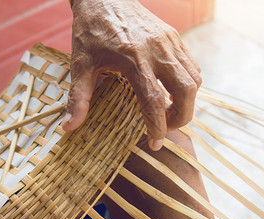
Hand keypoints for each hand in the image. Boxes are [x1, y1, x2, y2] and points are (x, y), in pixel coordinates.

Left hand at [63, 0, 201, 150]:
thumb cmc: (90, 31)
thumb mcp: (80, 64)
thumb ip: (78, 97)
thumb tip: (68, 128)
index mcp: (133, 58)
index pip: (154, 99)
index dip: (158, 126)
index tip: (156, 143)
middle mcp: (157, 50)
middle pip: (186, 90)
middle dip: (182, 117)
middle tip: (167, 129)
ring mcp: (169, 42)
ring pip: (194, 78)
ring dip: (187, 101)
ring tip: (170, 112)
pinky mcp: (174, 37)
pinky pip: (192, 66)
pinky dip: (188, 84)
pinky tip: (172, 91)